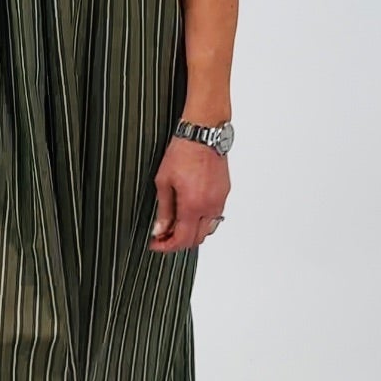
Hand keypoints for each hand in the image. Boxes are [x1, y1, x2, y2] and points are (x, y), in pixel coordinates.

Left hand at [148, 133, 229, 251]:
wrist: (203, 133)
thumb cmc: (183, 151)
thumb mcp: (163, 181)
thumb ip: (163, 209)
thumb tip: (160, 229)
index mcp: (193, 205)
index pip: (182, 239)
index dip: (167, 246)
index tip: (156, 244)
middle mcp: (209, 206)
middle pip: (196, 240)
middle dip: (178, 242)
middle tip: (163, 235)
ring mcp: (219, 200)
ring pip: (208, 230)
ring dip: (192, 232)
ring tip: (176, 224)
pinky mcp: (224, 193)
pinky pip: (215, 216)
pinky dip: (202, 221)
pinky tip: (190, 212)